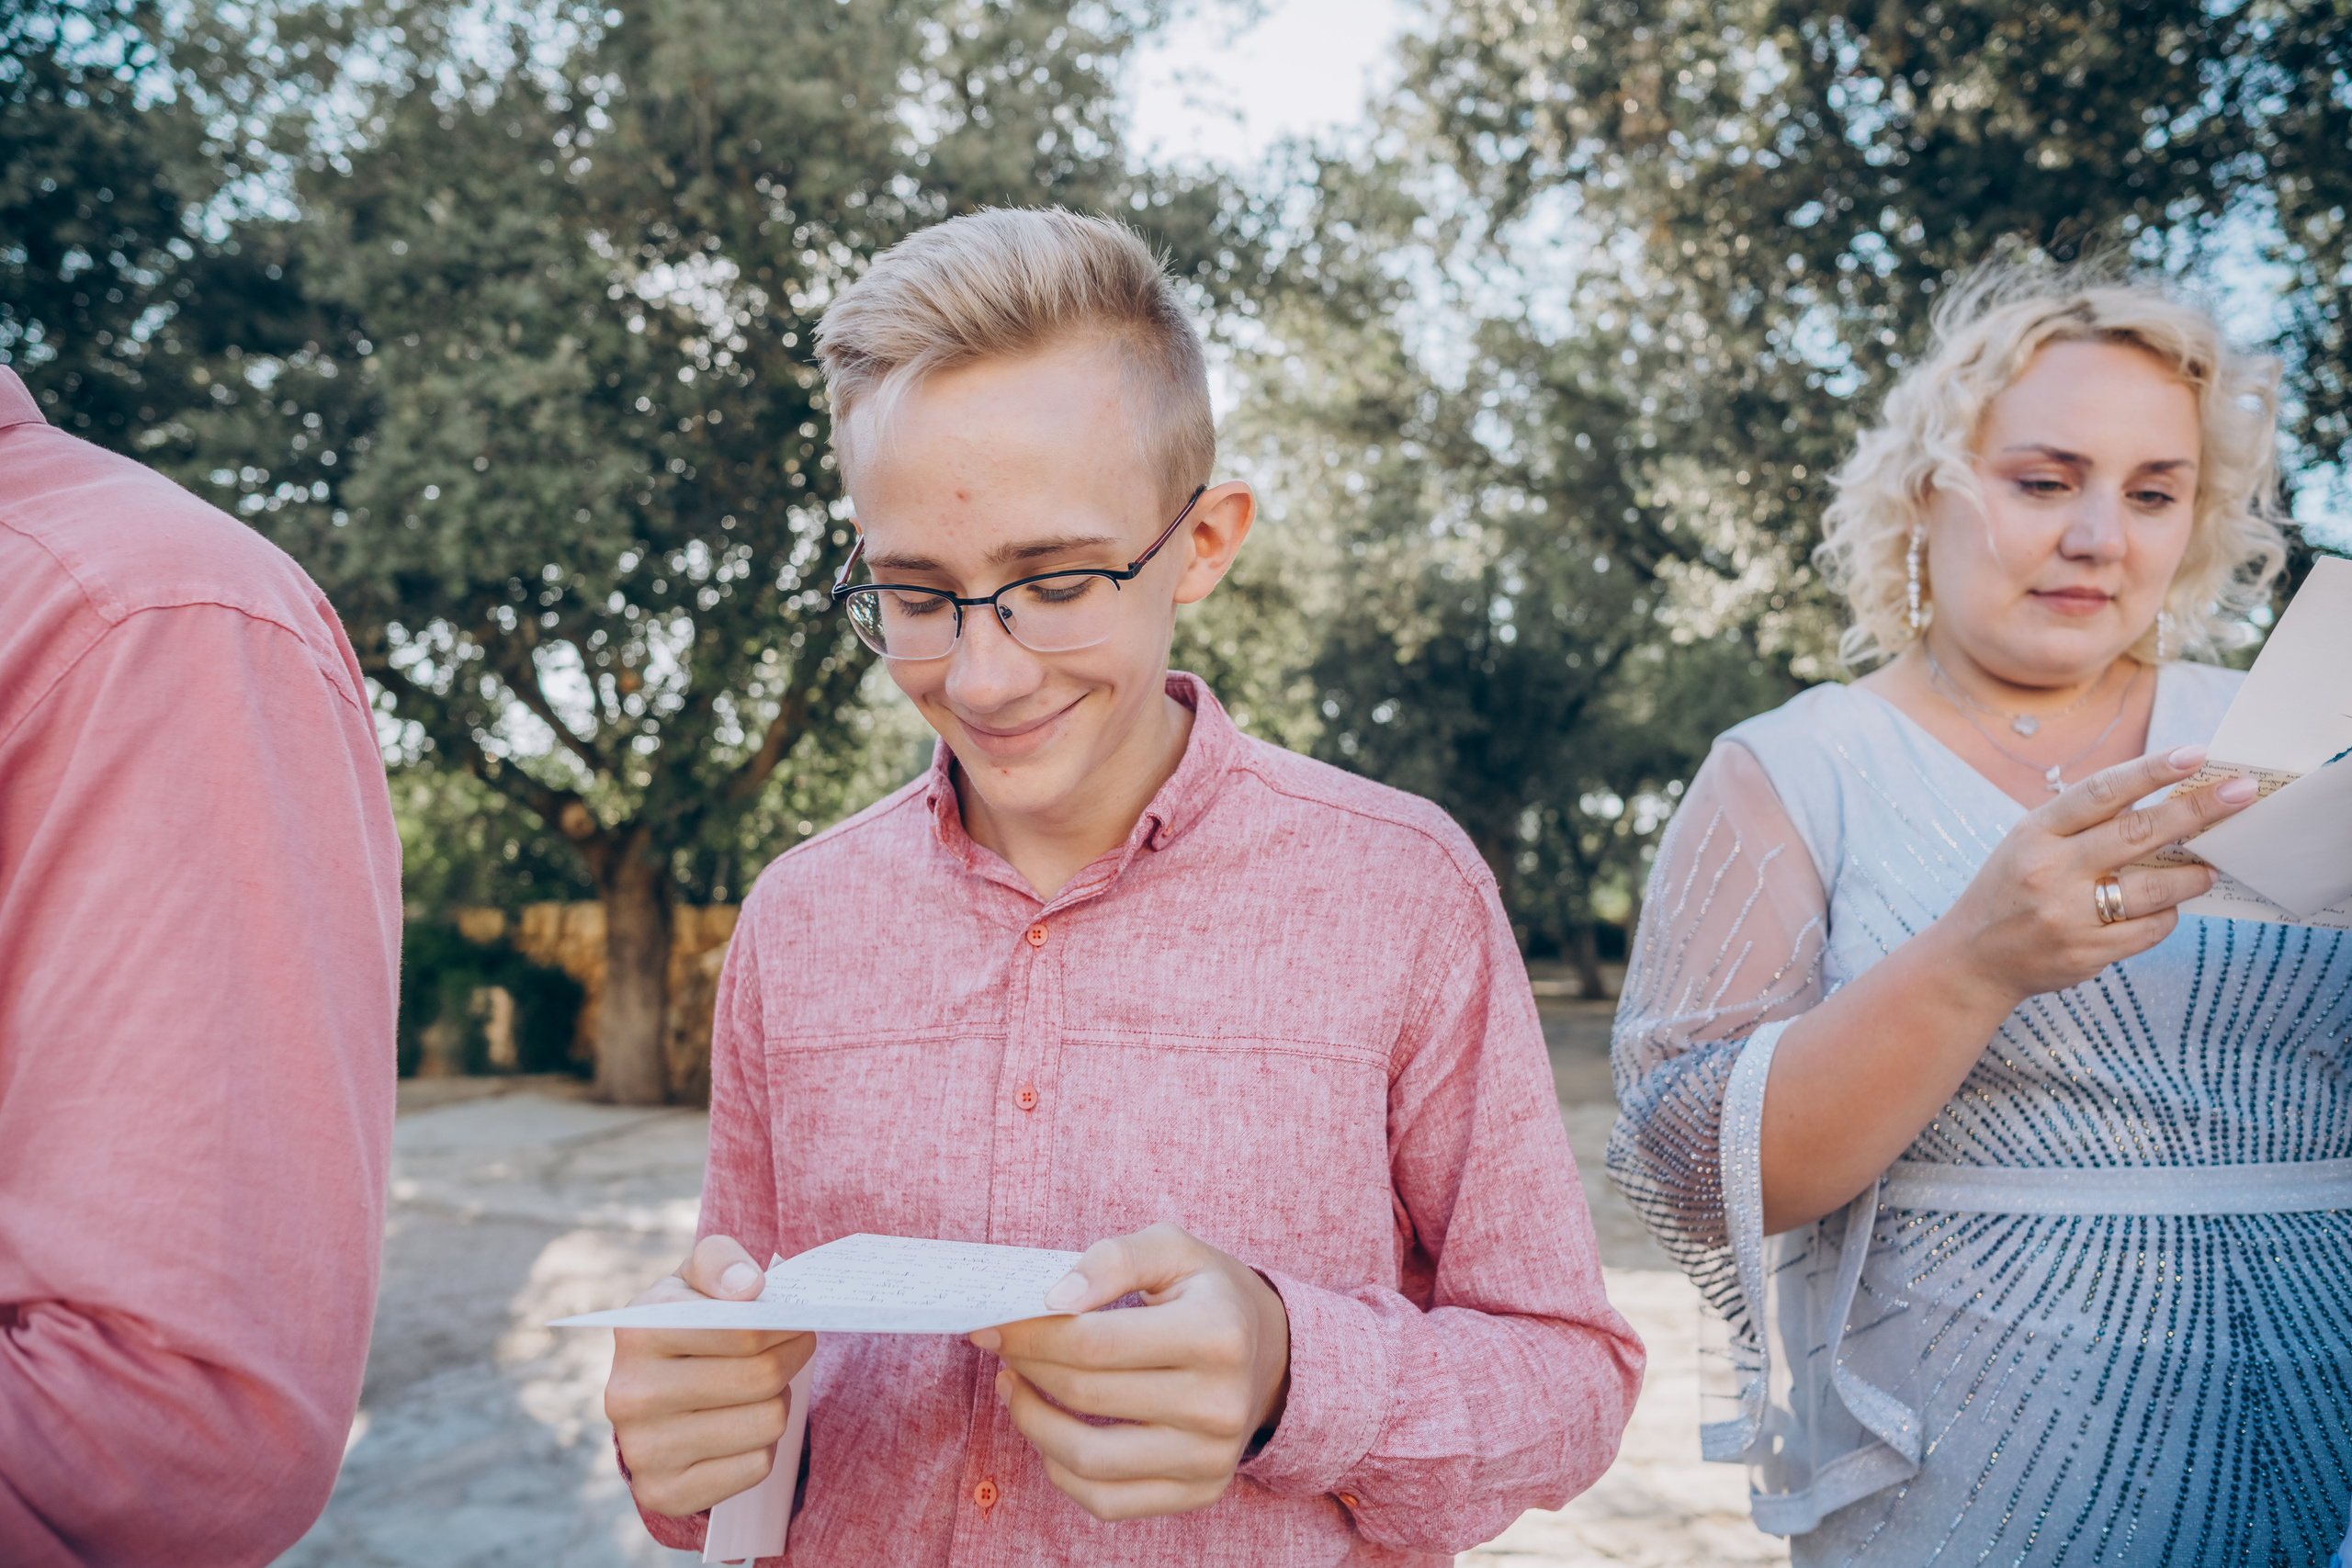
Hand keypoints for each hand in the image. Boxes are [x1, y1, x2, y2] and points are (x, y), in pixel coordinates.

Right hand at [603, 1235, 813, 1517]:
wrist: (646, 1396)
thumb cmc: (684, 1323)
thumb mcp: (693, 1278)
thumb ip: (721, 1261)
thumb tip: (749, 1289)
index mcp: (638, 1332)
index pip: (746, 1331)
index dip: (786, 1325)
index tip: (794, 1321)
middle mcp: (629, 1395)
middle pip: (762, 1378)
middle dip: (790, 1360)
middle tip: (788, 1352)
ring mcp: (642, 1450)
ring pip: (766, 1423)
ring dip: (777, 1403)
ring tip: (756, 1390)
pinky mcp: (663, 1493)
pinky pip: (756, 1466)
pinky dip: (761, 1446)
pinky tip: (737, 1429)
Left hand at [970, 1222, 1290, 1521]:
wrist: (1268, 1353)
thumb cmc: (1207, 1293)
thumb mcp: (1172, 1249)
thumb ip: (1113, 1259)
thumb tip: (1052, 1298)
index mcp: (1217, 1334)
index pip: (1095, 1341)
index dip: (1031, 1334)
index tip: (995, 1323)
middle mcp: (1221, 1404)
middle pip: (1086, 1394)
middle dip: (1027, 1366)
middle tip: (1001, 1345)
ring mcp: (1211, 1458)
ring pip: (1088, 1460)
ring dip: (1031, 1423)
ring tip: (1014, 1387)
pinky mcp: (1198, 1492)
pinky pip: (1106, 1501)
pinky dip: (1060, 1470)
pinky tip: (1048, 1430)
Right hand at [1941, 742, 2256, 1006]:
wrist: (1972, 958)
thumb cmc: (2011, 888)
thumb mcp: (2030, 843)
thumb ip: (2083, 823)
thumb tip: (2162, 799)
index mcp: (2034, 834)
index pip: (2100, 792)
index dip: (2150, 770)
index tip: (2196, 754)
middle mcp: (2049, 872)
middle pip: (2137, 833)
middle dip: (2197, 810)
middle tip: (2242, 794)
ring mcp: (2067, 916)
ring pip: (2153, 890)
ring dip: (2194, 875)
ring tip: (2211, 867)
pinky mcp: (2084, 955)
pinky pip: (2147, 931)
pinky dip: (2166, 916)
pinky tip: (2166, 908)